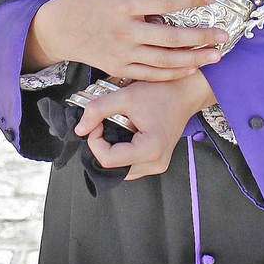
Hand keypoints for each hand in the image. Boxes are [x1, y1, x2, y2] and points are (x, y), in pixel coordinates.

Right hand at [27, 0, 226, 80]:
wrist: (58, 30)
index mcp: (123, 5)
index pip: (164, 3)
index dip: (191, 0)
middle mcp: (125, 32)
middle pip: (170, 37)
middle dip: (200, 37)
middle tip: (223, 35)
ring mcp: (123, 53)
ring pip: (164, 60)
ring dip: (193, 59)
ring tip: (215, 56)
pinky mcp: (119, 68)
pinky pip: (150, 74)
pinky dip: (172, 73)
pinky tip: (190, 68)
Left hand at [76, 75, 215, 179]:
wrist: (184, 92)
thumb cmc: (161, 93)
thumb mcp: (125, 96)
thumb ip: (98, 110)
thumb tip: (80, 129)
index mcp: (150, 149)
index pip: (107, 160)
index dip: (95, 141)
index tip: (97, 123)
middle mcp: (156, 163)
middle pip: (113, 168)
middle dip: (101, 147)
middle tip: (104, 125)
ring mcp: (158, 165)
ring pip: (120, 170)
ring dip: (110, 151)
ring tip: (115, 129)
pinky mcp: (157, 162)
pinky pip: (130, 166)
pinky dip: (121, 153)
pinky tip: (124, 134)